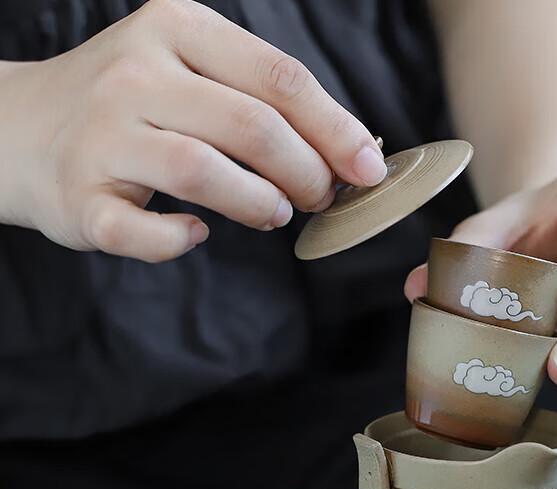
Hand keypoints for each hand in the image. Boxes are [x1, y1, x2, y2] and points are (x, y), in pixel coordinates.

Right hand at [0, 0, 385, 261]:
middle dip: (306, 172)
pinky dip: (178, 241)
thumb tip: (348, 151)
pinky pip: (140, 231)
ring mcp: (102, 135)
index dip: (335, 128)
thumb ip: (261, 99)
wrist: (20, 128)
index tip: (369, 168)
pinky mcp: (80, 196)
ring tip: (274, 213)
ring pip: (202, 170)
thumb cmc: (131, 106)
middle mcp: (135, 73)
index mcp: (177, 28)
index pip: (279, 78)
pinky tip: (195, 233)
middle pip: (251, 125)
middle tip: (320, 198)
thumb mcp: (192, 71)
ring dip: (257, 203)